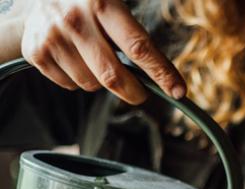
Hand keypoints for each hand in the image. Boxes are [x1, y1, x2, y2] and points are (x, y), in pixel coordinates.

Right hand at [20, 0, 185, 103]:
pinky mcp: (36, 52)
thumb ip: (135, 36)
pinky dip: (79, 79)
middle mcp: (75, 19)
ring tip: (96, 59)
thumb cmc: (90, 3)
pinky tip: (76, 58)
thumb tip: (166, 77)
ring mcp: (52, 37)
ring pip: (92, 84)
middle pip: (114, 76)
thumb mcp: (114, 4)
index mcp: (102, 2)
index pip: (139, 47)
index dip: (162, 73)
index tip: (178, 91)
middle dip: (134, 92)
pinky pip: (70, 85)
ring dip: (102, 81)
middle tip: (141, 94)